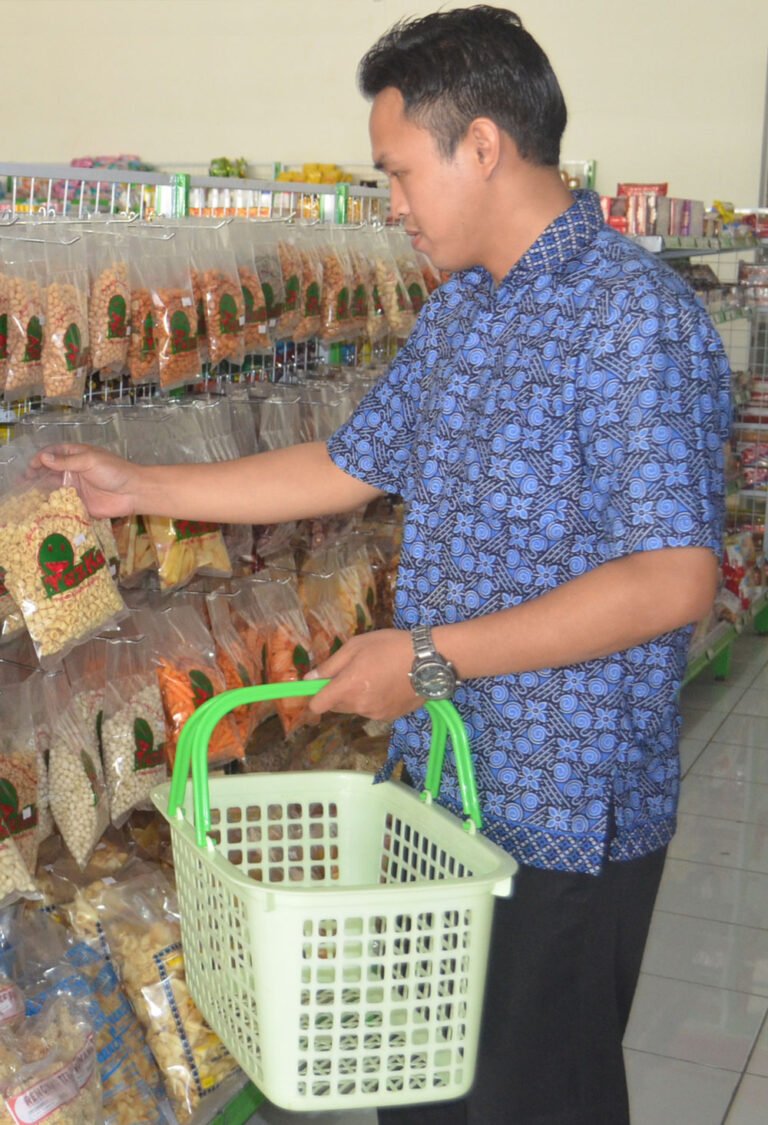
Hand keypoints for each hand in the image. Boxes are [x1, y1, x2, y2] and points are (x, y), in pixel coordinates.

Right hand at [32, 443, 139, 519]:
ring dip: (41, 490)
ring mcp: (76, 488)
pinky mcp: (80, 504)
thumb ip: (66, 462)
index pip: (53, 454)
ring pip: (53, 488)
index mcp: (76, 456)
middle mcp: (73, 471)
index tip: (31, 465)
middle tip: (25, 481)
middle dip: (36, 475)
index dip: (41, 458)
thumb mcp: (89, 461)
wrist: (133, 492)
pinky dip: (52, 505)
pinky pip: (63, 504)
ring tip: (27, 494)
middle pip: (50, 471)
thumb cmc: (114, 471)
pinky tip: (41, 507)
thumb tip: (43, 458)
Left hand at [306, 629, 421, 721]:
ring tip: (376, 676)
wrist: (428, 660)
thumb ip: (331, 665)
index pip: (318, 705)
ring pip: (355, 708)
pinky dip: (374, 701)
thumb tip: (309, 678)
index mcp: (348, 687)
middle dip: (338, 692)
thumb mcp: (356, 646)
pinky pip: (372, 710)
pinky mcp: (390, 717)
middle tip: (354, 672)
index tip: (320, 686)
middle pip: (336, 706)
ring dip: (358, 696)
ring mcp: (375, 714)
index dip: (315, 696)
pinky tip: (388, 685)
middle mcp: (359, 705)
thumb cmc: (390, 646)